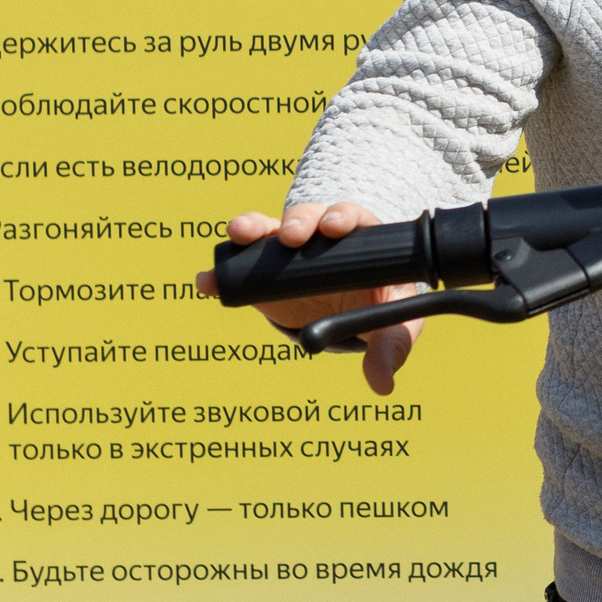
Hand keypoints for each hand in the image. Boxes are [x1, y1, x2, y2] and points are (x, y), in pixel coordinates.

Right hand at [196, 203, 424, 395]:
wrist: (345, 316)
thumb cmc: (377, 311)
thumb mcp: (393, 329)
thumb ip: (391, 349)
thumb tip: (383, 384)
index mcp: (359, 240)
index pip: (350, 217)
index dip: (341, 217)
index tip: (333, 228)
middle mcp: (320, 237)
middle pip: (307, 217)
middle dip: (299, 221)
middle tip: (292, 236)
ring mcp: (287, 251)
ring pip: (268, 229)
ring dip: (252, 227)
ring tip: (240, 234)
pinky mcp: (260, 270)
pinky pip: (238, 264)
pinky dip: (221, 271)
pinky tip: (208, 282)